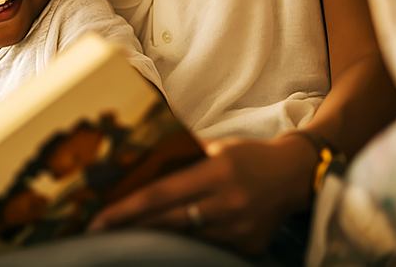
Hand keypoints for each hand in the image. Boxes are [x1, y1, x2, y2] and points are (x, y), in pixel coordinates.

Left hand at [88, 135, 317, 254]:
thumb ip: (183, 158)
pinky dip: (184, 243)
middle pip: (167, 221)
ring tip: (123, 237)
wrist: (296, 174)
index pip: (160, 194)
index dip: (126, 209)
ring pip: (185, 239)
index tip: (100, 219)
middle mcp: (228, 202)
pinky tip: (163, 242)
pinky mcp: (249, 245)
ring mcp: (240, 228)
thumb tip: (141, 163)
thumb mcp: (216, 147)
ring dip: (152, 239)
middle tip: (99, 233)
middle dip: (129, 229)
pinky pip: (207, 247)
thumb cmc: (248, 155)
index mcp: (216, 172)